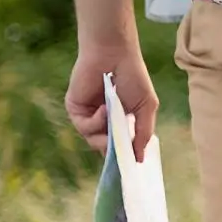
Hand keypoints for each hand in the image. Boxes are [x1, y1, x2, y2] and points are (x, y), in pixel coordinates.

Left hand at [65, 44, 157, 163]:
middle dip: (114, 150)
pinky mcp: (75, 110)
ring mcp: (88, 116)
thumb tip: (140, 159)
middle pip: (105, 147)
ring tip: (114, 118)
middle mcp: (103, 121)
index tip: (129, 167)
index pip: (120, 145)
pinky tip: (104, 108)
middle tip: (121, 151)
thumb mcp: (146, 106)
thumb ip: (143, 133)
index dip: (123, 156)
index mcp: (120, 120)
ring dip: (105, 134)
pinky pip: (84, 127)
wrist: (114, 54)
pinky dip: (96, 121)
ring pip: (93, 140)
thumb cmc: (134, 76)